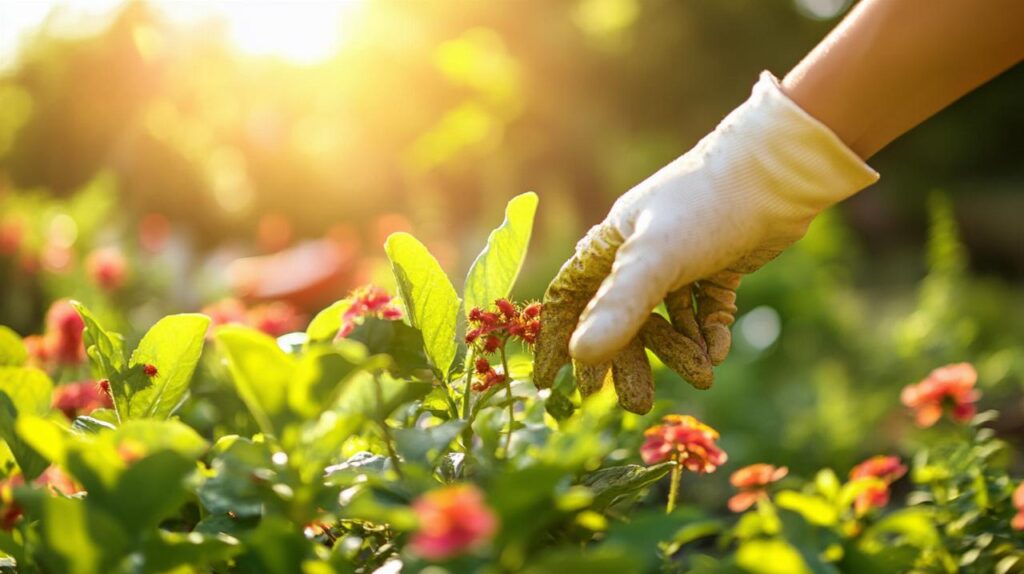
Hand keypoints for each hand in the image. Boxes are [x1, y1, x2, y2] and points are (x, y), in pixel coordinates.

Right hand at [534, 72, 877, 412]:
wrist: (778, 174)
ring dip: (679, 351)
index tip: (545, 382)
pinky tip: (718, 351)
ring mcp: (680, 261)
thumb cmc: (705, 207)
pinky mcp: (717, 267)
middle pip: (621, 320)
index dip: (554, 340)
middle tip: (635, 405)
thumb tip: (579, 356)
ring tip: (700, 378)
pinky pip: (703, 313)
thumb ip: (619, 307)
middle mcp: (639, 254)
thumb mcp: (657, 258)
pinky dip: (708, 335)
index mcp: (611, 245)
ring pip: (666, 320)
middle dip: (628, 362)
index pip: (569, 299)